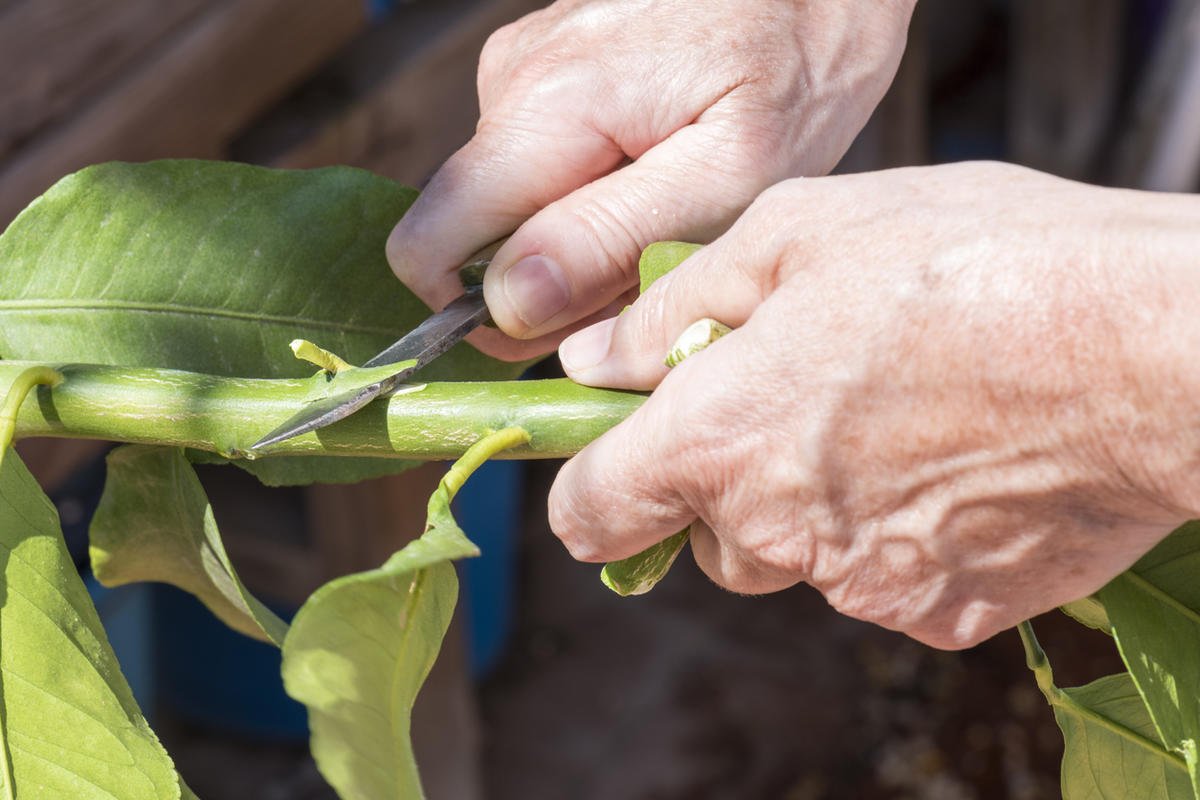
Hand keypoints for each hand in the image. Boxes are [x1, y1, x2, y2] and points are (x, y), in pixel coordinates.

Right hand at [388, 0, 914, 360]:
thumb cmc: (796, 67)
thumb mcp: (726, 176)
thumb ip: (608, 239)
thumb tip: (507, 302)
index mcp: (544, 110)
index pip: (427, 243)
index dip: (476, 310)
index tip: (559, 328)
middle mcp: (511, 84)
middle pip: (472, 235)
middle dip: (550, 282)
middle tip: (646, 275)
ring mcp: (526, 73)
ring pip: (512, 206)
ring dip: (580, 242)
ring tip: (672, 216)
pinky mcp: (550, 73)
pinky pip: (541, 168)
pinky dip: (593, 198)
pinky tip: (661, 181)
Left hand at [549, 161, 1199, 648]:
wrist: (1147, 349)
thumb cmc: (972, 267)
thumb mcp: (798, 233)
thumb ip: (673, 306)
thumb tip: (595, 360)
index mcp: (718, 441)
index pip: (592, 514)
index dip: (592, 485)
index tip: (614, 455)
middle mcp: (776, 533)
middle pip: (705, 535)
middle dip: (729, 480)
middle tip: (800, 396)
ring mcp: (861, 585)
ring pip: (796, 558)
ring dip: (816, 502)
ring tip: (896, 414)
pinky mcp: (942, 613)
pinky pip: (882, 579)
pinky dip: (897, 531)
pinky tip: (954, 458)